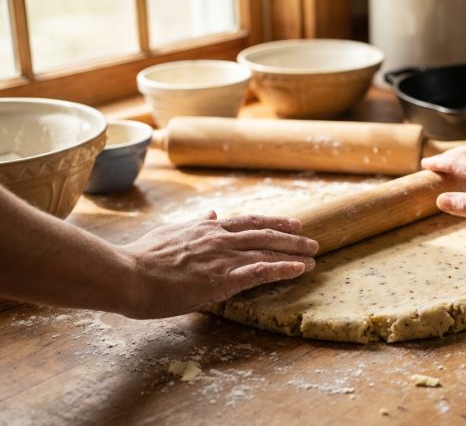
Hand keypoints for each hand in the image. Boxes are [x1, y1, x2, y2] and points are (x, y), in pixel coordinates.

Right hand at [118, 211, 317, 318]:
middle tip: (312, 241)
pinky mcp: (222, 278)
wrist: (127, 274)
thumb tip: (212, 212)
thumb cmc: (142, 257)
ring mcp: (222, 257)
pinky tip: (299, 269)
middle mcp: (220, 238)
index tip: (292, 223)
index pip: (249, 222)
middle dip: (291, 237)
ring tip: (313, 257)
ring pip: (267, 250)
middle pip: (265, 234)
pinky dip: (282, 268)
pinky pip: (260, 271)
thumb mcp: (170, 232)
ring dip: (294, 253)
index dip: (273, 222)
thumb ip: (195, 223)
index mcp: (207, 228)